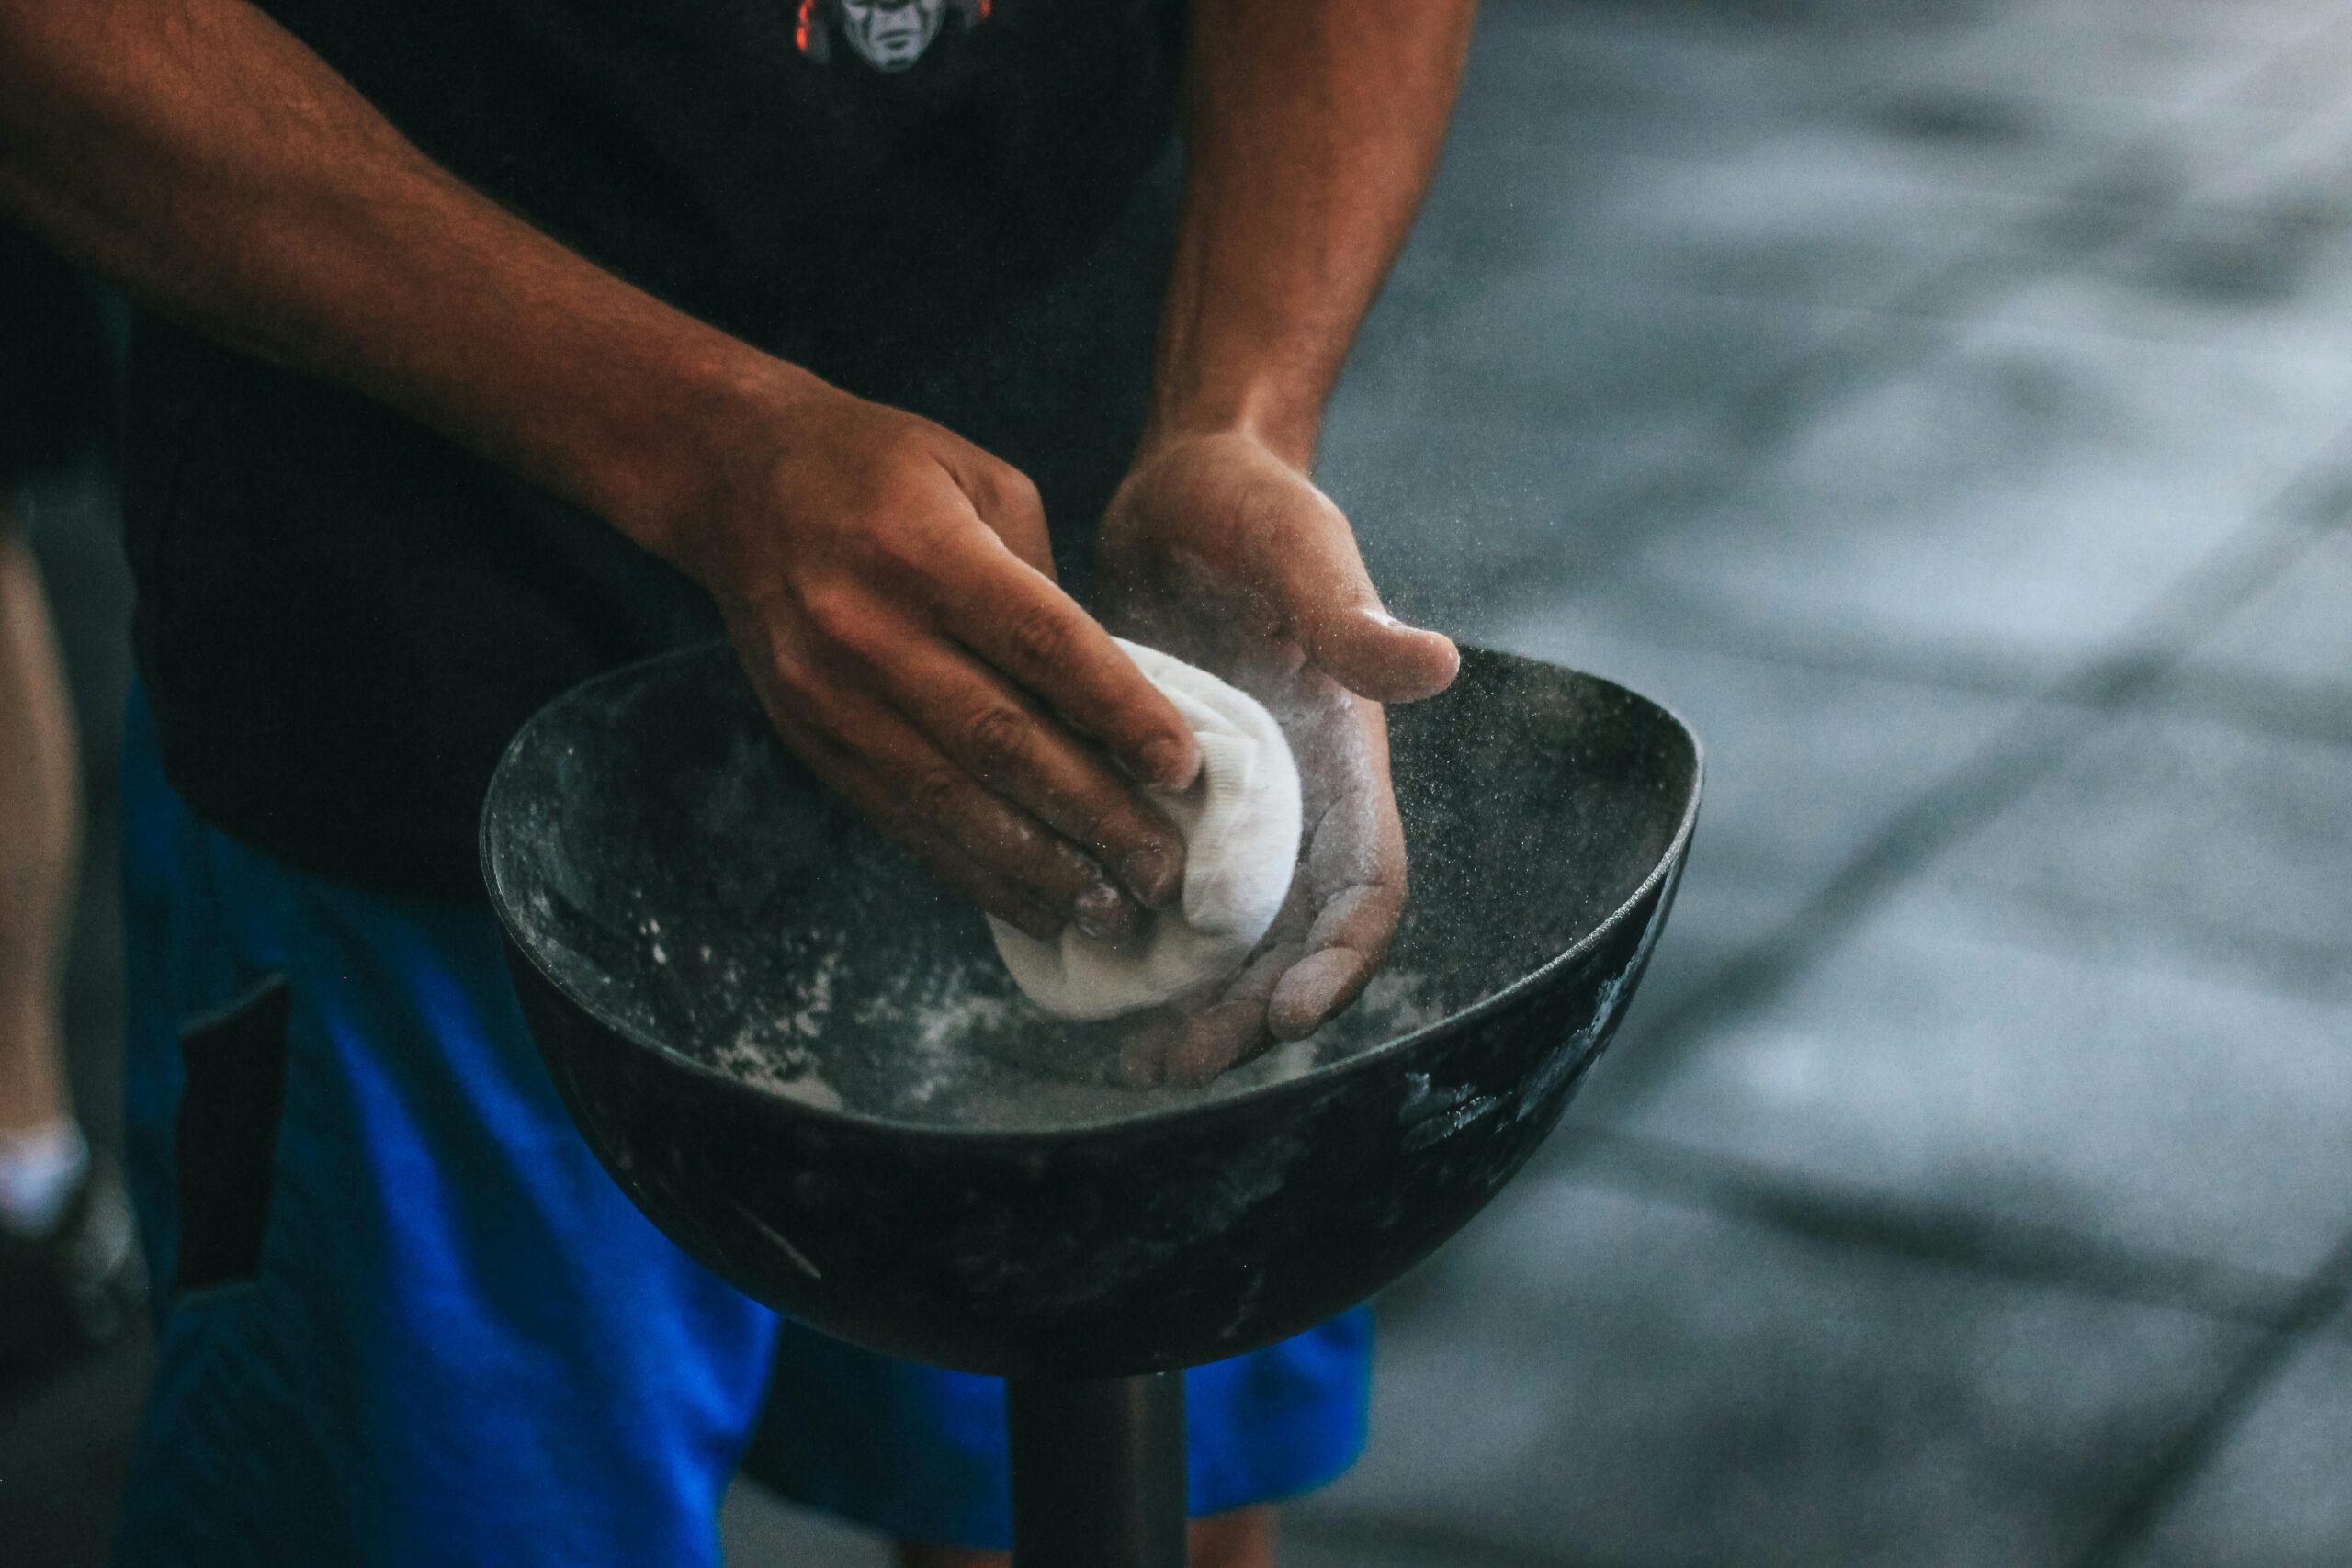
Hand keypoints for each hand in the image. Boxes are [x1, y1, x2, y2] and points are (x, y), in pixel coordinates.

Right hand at [654, 373, 1200, 941]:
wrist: (734, 481)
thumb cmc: (885, 470)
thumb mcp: (981, 481)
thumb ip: (1046, 586)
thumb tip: (1113, 701)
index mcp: (924, 549)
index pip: (1039, 643)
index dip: (1117, 711)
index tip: (1182, 769)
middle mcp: (869, 629)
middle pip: (1001, 741)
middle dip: (1094, 815)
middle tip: (1165, 869)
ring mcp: (832, 696)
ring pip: (952, 801)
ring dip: (1041, 867)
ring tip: (1114, 910)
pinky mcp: (813, 743)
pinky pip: (905, 822)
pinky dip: (978, 873)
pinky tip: (1038, 905)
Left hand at [1095, 429, 1458, 1084]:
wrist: (1184, 484)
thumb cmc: (1253, 505)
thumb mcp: (1300, 548)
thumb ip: (1349, 615)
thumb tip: (1431, 666)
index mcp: (1344, 761)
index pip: (1364, 886)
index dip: (1337, 962)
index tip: (1284, 1015)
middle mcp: (1294, 803)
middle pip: (1288, 943)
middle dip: (1244, 1016)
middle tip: (1173, 1067)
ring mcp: (1227, 810)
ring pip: (1221, 939)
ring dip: (1189, 1005)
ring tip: (1132, 1063)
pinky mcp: (1163, 800)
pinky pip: (1158, 896)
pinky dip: (1131, 948)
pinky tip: (1076, 982)